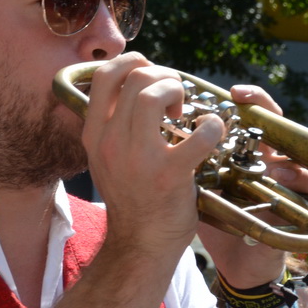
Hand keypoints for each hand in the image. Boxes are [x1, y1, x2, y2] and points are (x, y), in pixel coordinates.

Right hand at [82, 55, 221, 262]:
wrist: (139, 245)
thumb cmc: (132, 198)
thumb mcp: (106, 158)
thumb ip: (112, 125)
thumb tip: (131, 86)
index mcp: (94, 135)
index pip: (104, 75)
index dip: (133, 62)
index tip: (152, 74)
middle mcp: (110, 142)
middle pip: (134, 78)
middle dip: (164, 76)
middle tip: (175, 96)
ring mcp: (138, 159)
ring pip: (154, 94)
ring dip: (178, 91)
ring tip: (185, 113)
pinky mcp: (169, 175)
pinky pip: (198, 134)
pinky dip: (212, 126)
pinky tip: (211, 131)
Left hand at [191, 84, 307, 290]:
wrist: (235, 260)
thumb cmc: (217, 220)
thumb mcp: (197, 188)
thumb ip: (185, 164)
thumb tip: (153, 137)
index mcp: (245, 152)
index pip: (249, 114)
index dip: (246, 98)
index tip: (231, 91)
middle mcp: (269, 159)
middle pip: (277, 123)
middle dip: (264, 107)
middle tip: (243, 99)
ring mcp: (288, 179)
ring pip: (302, 151)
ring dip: (285, 149)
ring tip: (269, 158)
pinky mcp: (302, 203)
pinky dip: (305, 181)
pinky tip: (283, 178)